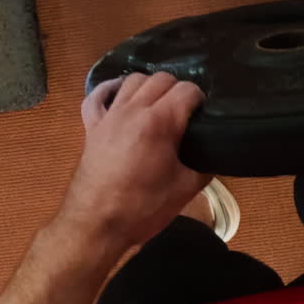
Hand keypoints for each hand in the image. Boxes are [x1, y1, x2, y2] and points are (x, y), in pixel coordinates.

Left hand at [56, 72, 208, 249]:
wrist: (96, 225)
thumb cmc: (143, 208)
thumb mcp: (186, 189)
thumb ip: (205, 164)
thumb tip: (212, 154)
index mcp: (159, 122)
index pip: (188, 90)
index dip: (201, 101)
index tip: (205, 116)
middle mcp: (133, 110)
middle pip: (161, 79)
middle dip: (178, 91)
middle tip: (186, 114)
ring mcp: (109, 115)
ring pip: (133, 80)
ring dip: (150, 87)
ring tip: (159, 105)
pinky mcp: (91, 126)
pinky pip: (97, 96)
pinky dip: (110, 90)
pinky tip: (121, 96)